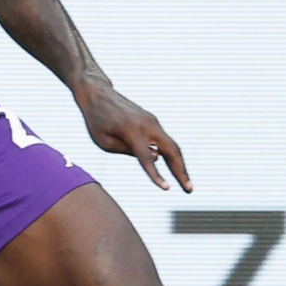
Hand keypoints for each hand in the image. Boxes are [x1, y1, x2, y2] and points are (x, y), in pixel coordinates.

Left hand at [77, 82, 191, 192]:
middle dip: (181, 171)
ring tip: (186, 185)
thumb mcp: (105, 142)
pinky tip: (176, 170)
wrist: (98, 94)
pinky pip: (165, 141)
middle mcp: (147, 124)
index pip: (146, 157)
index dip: (156, 174)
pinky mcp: (152, 122)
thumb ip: (129, 151)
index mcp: (131, 130)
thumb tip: (157, 158)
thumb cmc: (97, 121)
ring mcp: (152, 122)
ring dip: (180, 166)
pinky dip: (172, 157)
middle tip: (189, 190)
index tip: (166, 188)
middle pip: (171, 150)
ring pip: (172, 146)